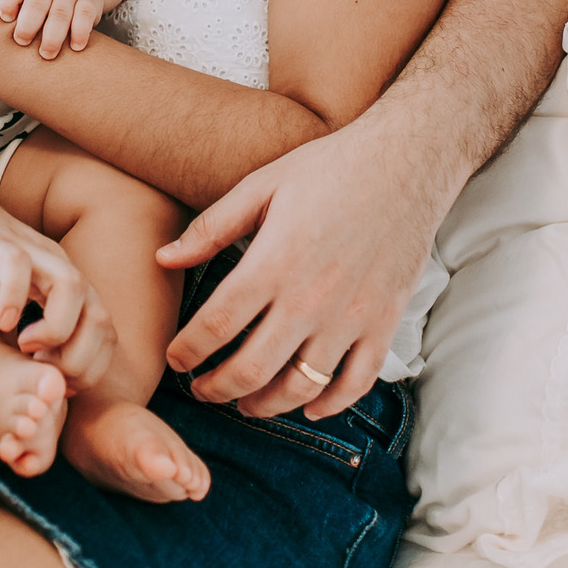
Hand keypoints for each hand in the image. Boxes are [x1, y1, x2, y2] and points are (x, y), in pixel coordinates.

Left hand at [0, 0, 105, 58]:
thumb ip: (15, 10)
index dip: (8, 0)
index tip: (5, 19)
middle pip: (37, 0)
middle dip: (28, 23)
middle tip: (22, 42)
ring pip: (61, 11)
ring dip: (53, 35)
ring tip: (46, 54)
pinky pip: (85, 15)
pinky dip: (80, 32)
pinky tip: (75, 47)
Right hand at [0, 166, 115, 392]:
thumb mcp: (9, 301)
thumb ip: (28, 332)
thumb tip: (39, 380)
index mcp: (64, 284)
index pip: (105, 332)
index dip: (87, 370)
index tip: (53, 384)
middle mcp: (56, 266)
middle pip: (99, 317)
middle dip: (77, 361)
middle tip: (40, 373)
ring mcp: (29, 250)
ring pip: (73, 288)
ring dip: (55, 332)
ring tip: (23, 347)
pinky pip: (18, 267)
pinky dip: (15, 299)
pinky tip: (0, 322)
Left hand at [159, 117, 440, 417]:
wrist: (405, 162)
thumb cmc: (327, 169)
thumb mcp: (261, 186)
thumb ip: (211, 228)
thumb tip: (163, 259)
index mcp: (273, 262)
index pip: (217, 325)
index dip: (188, 351)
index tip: (175, 360)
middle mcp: (310, 299)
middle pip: (252, 369)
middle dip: (216, 388)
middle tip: (201, 389)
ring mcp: (351, 317)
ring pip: (301, 387)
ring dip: (266, 405)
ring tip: (245, 403)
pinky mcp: (384, 323)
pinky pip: (356, 383)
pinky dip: (330, 405)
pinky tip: (308, 405)